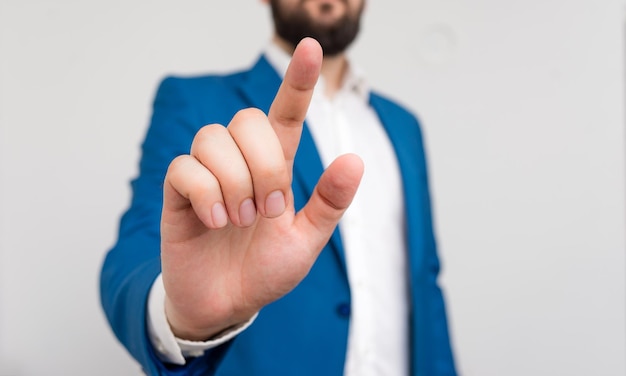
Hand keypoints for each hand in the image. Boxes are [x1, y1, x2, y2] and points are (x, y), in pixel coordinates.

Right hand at [160, 38, 363, 340]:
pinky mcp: (178, 191)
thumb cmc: (265, 269)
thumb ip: (329, 204)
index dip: (298, 82)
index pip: (286, 114)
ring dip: (235, 184)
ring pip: (213, 138)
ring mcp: (207, 174)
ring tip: (240, 221)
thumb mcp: (305, 242)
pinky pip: (185, 168)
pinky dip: (206, 195)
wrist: (225, 303)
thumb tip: (355, 160)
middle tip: (270, 210)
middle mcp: (241, 162)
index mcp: (276, 167)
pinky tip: (214, 222)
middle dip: (264, 165)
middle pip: (247, 119)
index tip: (310, 48)